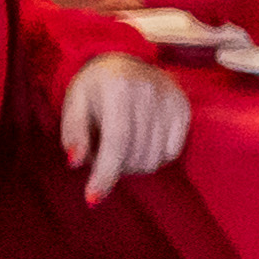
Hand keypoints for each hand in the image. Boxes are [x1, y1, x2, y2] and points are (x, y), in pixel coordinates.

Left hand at [59, 52, 192, 200]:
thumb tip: (76, 162)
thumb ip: (73, 133)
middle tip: (102, 156)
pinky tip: (141, 143)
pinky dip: (154, 156)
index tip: (93, 199)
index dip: (105, 173)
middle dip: (115, 167)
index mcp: (118, 88)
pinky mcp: (184, 108)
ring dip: (134, 164)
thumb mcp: (73, 103)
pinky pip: (171, 152)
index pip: (116, 142)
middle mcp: (149, 92)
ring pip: (154, 158)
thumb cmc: (94, 87)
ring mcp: (171, 100)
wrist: (125, 59)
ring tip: (121, 148)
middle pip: (135, 154)